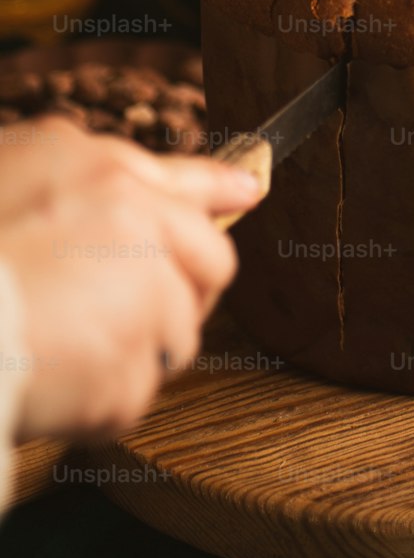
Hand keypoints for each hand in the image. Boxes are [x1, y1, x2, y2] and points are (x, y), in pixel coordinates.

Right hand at [0, 117, 260, 441]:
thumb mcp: (19, 160)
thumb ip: (86, 157)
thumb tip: (162, 173)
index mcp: (113, 179)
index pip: (192, 186)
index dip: (220, 194)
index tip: (246, 193)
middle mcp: (143, 235)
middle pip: (208, 266)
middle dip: (177, 287)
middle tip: (116, 304)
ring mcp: (143, 308)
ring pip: (174, 336)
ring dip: (132, 347)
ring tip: (62, 342)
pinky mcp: (125, 378)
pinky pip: (131, 396)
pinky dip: (97, 400)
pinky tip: (51, 381)